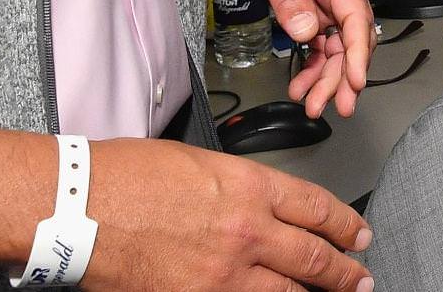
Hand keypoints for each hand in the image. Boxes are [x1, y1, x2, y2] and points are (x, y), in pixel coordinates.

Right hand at [83, 138, 370, 291]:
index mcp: (250, 188)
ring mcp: (223, 274)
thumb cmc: (129, 176)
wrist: (80, 205)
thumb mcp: (202, 165)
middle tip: (361, 278)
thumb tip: (266, 208)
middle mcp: (246, 232)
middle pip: (314, 257)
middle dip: (345, 272)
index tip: (359, 235)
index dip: (346, 225)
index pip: (317, 209)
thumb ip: (242, 190)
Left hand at [222, 0, 372, 118]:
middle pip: (349, 38)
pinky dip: (313, 62)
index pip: (357, 19)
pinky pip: (318, 39)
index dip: (357, 54)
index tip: (354, 82)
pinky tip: (303, 81)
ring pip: (334, 44)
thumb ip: (292, 1)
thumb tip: (307, 32)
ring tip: (312, 102)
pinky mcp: (308, 4)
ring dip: (327, 75)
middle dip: (343, 75)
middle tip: (334, 105)